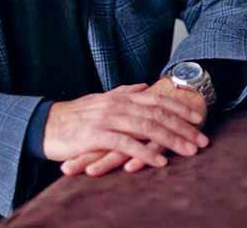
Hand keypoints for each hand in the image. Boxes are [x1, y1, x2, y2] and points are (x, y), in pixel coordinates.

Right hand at [60, 78, 208, 176]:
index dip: (178, 108)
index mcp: (119, 96)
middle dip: (181, 127)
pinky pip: (125, 143)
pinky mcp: (96, 135)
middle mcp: (116, 104)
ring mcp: (106, 118)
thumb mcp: (101, 99)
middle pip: (156, 114)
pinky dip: (143, 152)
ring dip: (170, 140)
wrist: (46, 124)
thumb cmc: (75, 115)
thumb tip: (144, 86)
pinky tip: (158, 161)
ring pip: (145, 127)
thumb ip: (123, 91)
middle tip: (201, 140)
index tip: (197, 119)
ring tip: (188, 151)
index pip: (155, 99)